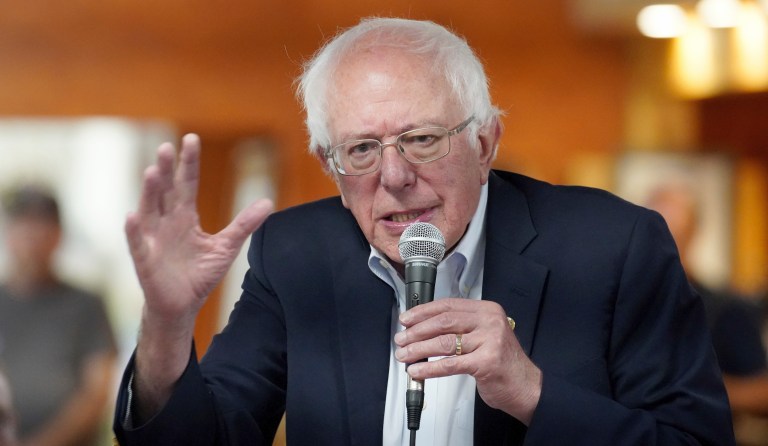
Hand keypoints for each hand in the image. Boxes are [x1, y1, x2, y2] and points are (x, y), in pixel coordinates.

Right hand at [126, 133, 273, 326]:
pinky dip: (134, 230)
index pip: (187, 183)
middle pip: (166, 191)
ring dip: (149, 192)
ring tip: (152, 172)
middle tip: (167, 147)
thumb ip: (244, 224)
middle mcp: (166, 222)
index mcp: (185, 216)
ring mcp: (153, 239)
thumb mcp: (226, 246)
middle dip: (166, 170)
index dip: (188, 163)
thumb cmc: (199, 274)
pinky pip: (137, 243)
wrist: (182, 306)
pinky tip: (133, 215)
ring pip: (150, 210)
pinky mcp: (145, 259)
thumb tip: (268, 202)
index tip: (190, 139)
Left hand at [394, 298, 541, 424]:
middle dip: (417, 331)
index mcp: (487, 310)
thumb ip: (461, 328)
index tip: (406, 319)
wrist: (527, 387)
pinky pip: (449, 364)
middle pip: (443, 321)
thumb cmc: (503, 363)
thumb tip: (423, 329)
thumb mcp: (485, 336)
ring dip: (418, 349)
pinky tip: (417, 371)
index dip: (423, 312)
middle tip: (402, 338)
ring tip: (405, 355)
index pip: (448, 305)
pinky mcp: (486, 363)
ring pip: (443, 342)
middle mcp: (489, 322)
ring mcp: (489, 341)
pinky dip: (429, 368)